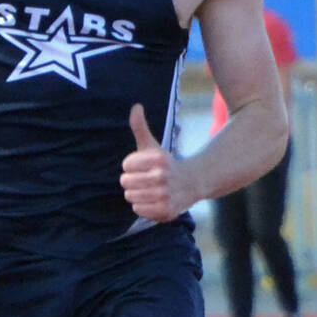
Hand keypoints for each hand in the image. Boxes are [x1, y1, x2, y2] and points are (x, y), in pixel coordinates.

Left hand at [120, 104, 192, 221]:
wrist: (191, 184)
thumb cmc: (165, 164)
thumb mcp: (152, 145)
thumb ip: (140, 126)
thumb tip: (136, 106)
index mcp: (158, 159)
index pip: (126, 166)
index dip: (132, 166)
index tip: (145, 167)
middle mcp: (163, 177)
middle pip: (125, 182)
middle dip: (133, 181)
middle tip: (147, 180)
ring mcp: (165, 195)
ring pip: (130, 196)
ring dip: (137, 194)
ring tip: (150, 190)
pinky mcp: (166, 211)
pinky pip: (138, 210)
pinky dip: (142, 207)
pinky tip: (154, 201)